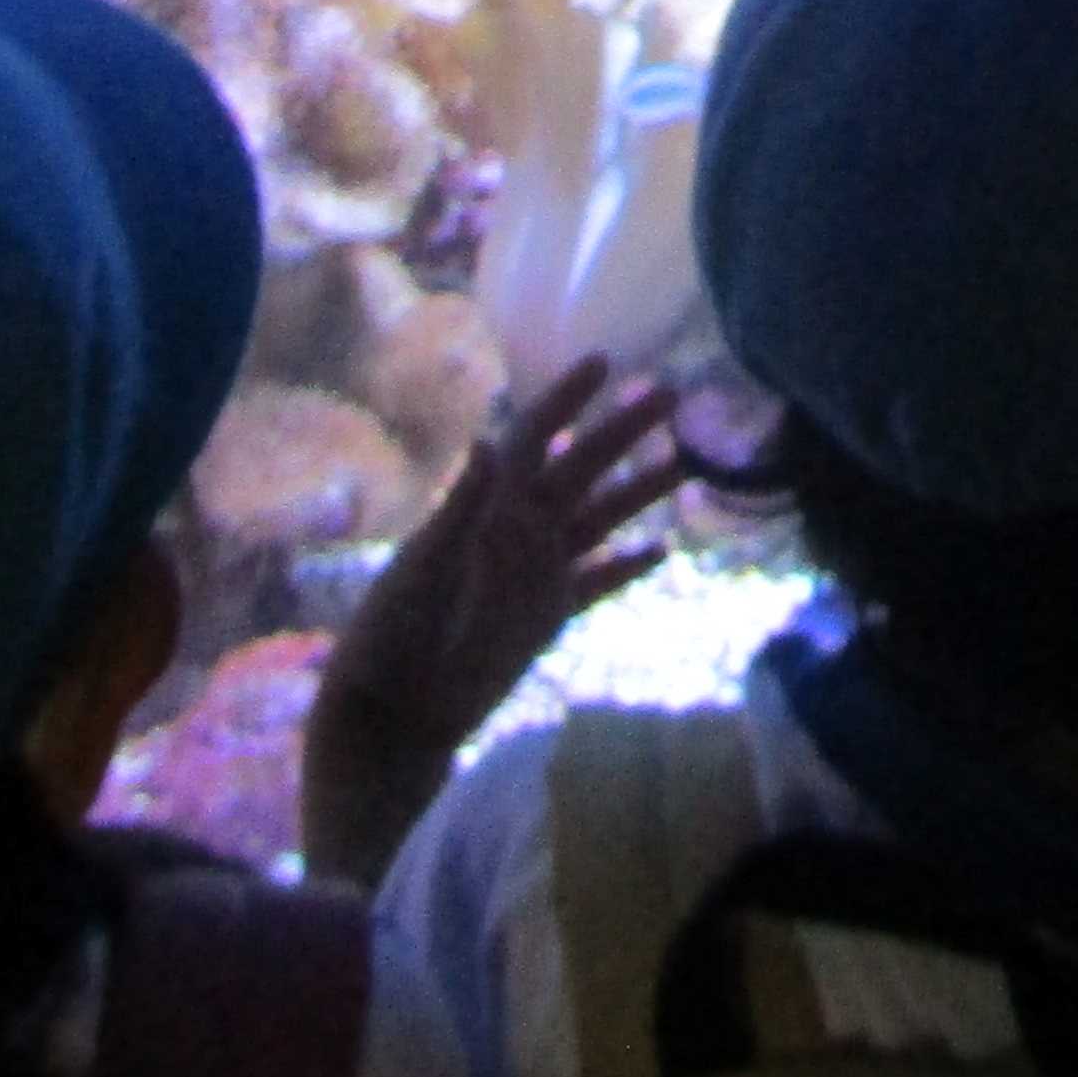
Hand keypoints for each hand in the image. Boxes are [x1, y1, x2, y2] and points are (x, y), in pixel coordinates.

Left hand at [299, 355, 685, 885]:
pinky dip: (628, 568)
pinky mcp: (548, 616)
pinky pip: (598, 583)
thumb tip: (487, 440)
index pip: (534, 438)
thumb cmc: (392, 634)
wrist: (392, 714)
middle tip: (670, 394)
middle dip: (623, 431)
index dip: (565, 398)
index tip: (602, 362)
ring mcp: (537, 573)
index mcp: (485, 507)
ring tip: (685, 461)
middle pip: (582, 469)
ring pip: (601, 519)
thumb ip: (462, 508)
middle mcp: (518, 530)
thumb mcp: (423, 568)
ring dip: (640, 490)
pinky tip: (662, 551)